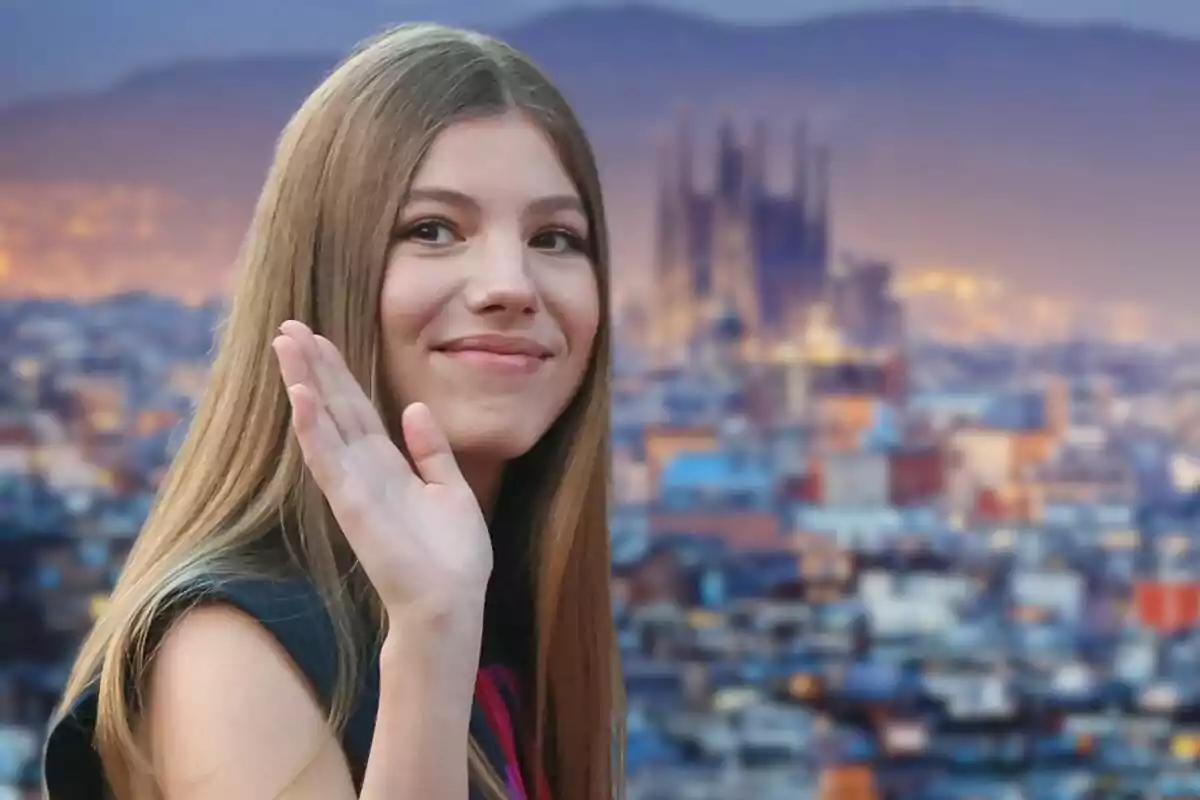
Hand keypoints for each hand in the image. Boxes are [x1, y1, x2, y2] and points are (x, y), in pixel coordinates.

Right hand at [271, 320, 492, 619]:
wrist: (450, 605)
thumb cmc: (453, 558)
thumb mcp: (451, 490)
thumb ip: (431, 450)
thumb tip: (414, 409)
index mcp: (389, 465)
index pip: (356, 408)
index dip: (336, 372)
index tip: (316, 336)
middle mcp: (365, 471)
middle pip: (333, 407)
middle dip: (312, 367)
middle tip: (288, 326)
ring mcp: (354, 487)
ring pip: (323, 425)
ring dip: (303, 384)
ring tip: (285, 345)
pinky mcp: (353, 506)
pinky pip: (328, 461)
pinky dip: (313, 429)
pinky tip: (299, 397)